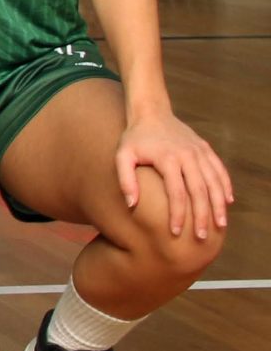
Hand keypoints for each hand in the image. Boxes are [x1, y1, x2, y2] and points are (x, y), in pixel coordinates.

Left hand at [117, 109, 234, 240]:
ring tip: (220, 225)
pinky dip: (225, 186)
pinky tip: (227, 202)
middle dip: (202, 216)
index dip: (177, 214)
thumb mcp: (122, 156)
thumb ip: (125, 180)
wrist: (151, 112)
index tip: (176, 233)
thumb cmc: (134, 138)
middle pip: (200, 191)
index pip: (176, 193)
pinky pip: (219, 170)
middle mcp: (187, 156)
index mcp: (168, 159)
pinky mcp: (206, 149)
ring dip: (218, 205)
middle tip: (202, 238)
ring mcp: (199, 152)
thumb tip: (131, 205)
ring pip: (214, 182)